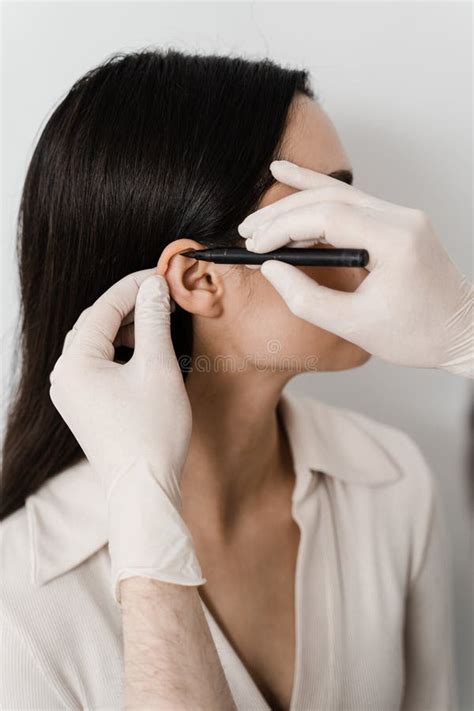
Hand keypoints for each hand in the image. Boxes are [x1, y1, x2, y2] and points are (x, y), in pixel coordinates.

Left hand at [49, 268, 204, 602]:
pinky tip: (144, 350)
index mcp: (75, 364)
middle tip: (162, 294)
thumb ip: (153, 320)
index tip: (161, 275)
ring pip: (98, 345)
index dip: (134, 287)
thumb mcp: (158, 367)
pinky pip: (99, 365)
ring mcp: (72, 393)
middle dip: (130, 306)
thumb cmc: (152, 432)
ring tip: (157, 319)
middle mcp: (64, 376)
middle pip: (97, 324)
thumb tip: (153, 286)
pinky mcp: (84, 406)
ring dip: (127, 328)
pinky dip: (122, 352)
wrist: (144, 489)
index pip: (103, 309)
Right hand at [239, 160, 472, 376]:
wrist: (463, 334)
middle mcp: (401, 218)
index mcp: (395, 241)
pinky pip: (352, 202)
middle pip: (329, 200)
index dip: (283, 228)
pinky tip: (290, 176)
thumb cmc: (417, 336)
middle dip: (282, 214)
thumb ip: (306, 298)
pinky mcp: (397, 222)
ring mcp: (402, 216)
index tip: (255, 246)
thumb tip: (270, 269)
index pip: (326, 218)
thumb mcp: (354, 326)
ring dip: (296, 203)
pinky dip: (319, 196)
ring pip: (338, 195)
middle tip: (247, 231)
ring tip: (258, 216)